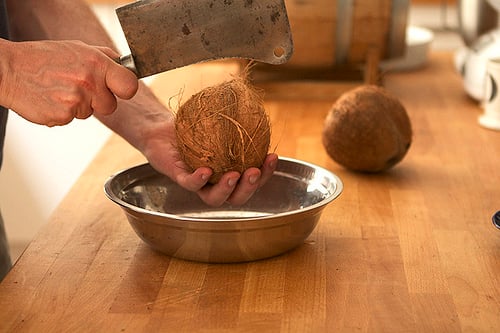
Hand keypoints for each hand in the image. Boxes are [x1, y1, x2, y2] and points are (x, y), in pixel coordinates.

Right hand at [0, 39, 137, 125]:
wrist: (9, 69)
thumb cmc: (44, 58)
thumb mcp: (77, 48)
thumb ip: (103, 57)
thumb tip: (124, 65)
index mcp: (97, 63)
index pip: (129, 85)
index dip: (126, 89)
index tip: (120, 89)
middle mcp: (89, 82)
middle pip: (111, 106)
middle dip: (99, 101)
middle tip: (80, 88)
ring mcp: (76, 100)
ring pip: (89, 112)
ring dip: (78, 105)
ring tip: (59, 89)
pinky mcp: (63, 116)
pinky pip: (71, 119)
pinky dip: (62, 112)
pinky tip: (50, 98)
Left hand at [140, 115, 277, 206]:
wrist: (163, 130)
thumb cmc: (195, 128)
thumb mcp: (220, 123)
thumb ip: (238, 122)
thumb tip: (258, 107)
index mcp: (230, 174)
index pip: (252, 180)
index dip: (266, 173)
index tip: (272, 157)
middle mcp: (215, 184)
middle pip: (236, 197)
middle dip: (249, 188)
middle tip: (254, 172)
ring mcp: (198, 184)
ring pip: (214, 198)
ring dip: (227, 189)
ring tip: (234, 175)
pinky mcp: (180, 178)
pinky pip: (190, 183)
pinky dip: (199, 179)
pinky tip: (206, 170)